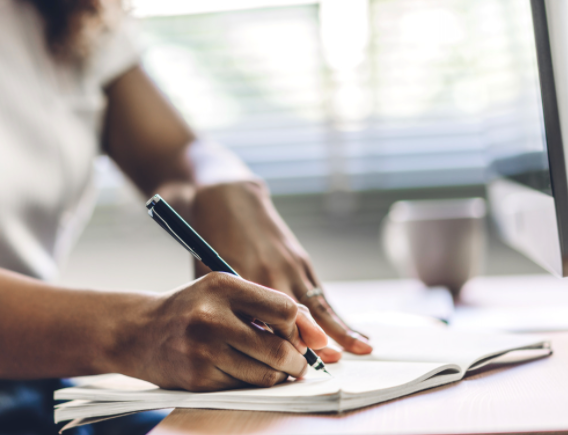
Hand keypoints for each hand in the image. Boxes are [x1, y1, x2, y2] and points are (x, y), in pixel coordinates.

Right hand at [122, 272, 326, 390]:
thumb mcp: (224, 292)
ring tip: (271, 367)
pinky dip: (251, 384)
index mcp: (222, 285)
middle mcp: (211, 315)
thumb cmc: (192, 308)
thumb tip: (319, 338)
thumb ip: (268, 307)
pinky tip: (241, 371)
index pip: (283, 309)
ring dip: (277, 376)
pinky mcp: (198, 378)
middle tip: (295, 362)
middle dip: (295, 361)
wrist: (139, 331)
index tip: (296, 336)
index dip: (298, 328)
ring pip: (265, 374)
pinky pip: (244, 388)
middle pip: (279, 348)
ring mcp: (203, 349)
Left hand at [189, 182, 372, 357]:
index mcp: (242, 279)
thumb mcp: (207, 274)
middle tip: (327, 365)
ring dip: (337, 329)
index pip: (261, 321)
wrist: (228, 199)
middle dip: (310, 342)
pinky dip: (336, 315)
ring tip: (359, 349)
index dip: (275, 346)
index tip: (286, 368)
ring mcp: (288, 267)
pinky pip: (320, 294)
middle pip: (294, 315)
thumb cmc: (210, 242)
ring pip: (315, 304)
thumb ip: (224, 307)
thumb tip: (238, 346)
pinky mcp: (300, 261)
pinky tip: (353, 332)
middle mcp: (269, 274)